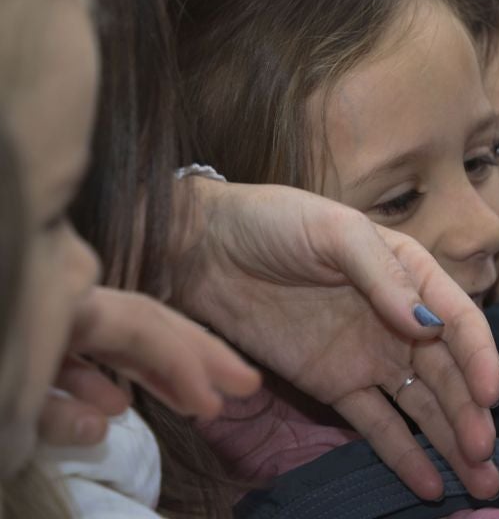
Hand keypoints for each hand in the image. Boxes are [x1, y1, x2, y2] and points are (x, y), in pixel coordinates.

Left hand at [38, 287, 259, 446]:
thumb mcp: (10, 389)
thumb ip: (53, 411)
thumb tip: (105, 425)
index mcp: (67, 302)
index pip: (144, 329)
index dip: (185, 366)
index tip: (214, 405)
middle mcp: (71, 297)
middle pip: (149, 322)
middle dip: (201, 354)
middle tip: (249, 383)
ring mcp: (55, 311)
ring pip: (123, 334)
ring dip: (164, 367)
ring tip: (206, 398)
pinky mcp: (38, 330)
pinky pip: (87, 349)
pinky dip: (109, 376)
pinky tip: (121, 407)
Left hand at [170, 179, 498, 501]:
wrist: (204, 250)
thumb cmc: (276, 223)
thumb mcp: (336, 233)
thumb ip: (383, 276)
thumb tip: (428, 323)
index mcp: (413, 274)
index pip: (459, 322)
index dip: (479, 359)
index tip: (489, 396)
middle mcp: (401, 320)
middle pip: (448, 374)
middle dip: (472, 415)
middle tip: (487, 457)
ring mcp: (369, 357)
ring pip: (422, 406)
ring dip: (451, 442)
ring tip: (479, 481)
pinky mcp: (334, 386)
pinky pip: (376, 425)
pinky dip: (402, 455)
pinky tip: (428, 483)